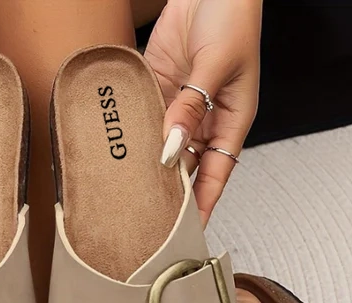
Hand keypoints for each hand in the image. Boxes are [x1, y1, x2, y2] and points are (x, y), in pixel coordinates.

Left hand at [145, 0, 261, 222]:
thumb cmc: (234, 15)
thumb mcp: (217, 65)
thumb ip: (191, 107)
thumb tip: (171, 147)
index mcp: (231, 119)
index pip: (217, 175)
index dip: (204, 205)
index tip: (189, 233)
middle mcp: (205, 118)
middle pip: (186, 167)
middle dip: (169, 192)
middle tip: (148, 219)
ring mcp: (180, 103)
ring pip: (161, 145)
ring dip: (145, 164)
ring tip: (126, 192)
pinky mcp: (159, 84)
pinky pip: (144, 114)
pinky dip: (132, 130)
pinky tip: (117, 148)